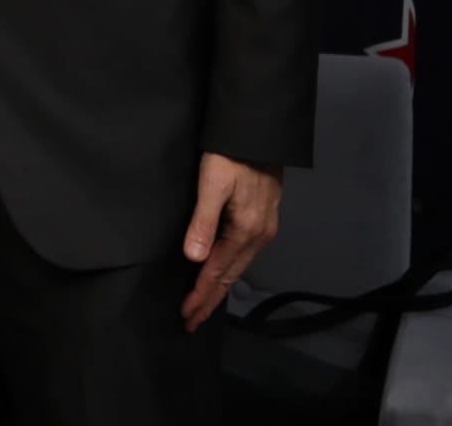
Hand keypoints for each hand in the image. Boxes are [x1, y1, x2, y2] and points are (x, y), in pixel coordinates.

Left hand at [180, 152, 283, 330]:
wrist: (258, 131)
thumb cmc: (231, 154)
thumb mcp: (212, 184)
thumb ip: (203, 221)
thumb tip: (194, 258)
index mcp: (245, 230)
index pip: (217, 272)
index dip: (200, 295)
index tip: (186, 315)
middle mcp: (259, 235)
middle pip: (230, 276)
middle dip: (209, 299)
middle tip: (192, 320)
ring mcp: (264, 227)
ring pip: (237, 266)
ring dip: (219, 286)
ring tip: (203, 303)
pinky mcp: (263, 218)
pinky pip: (242, 253)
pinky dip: (228, 269)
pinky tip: (221, 271)